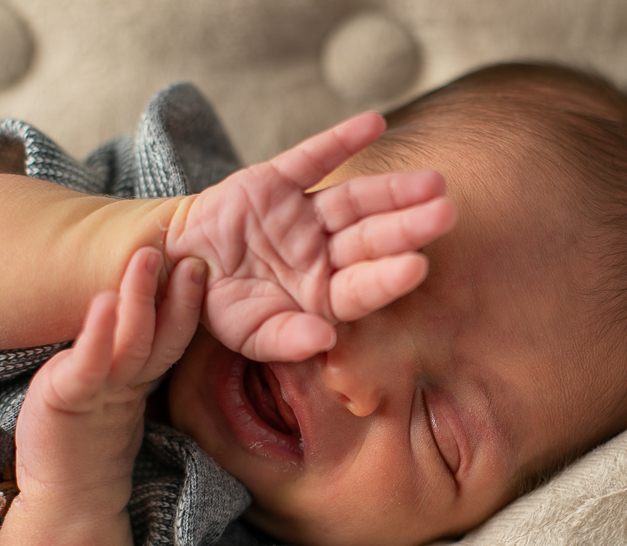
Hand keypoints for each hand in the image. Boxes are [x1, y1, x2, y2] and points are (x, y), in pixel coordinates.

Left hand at [14, 248, 205, 518]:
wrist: (67, 499)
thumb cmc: (84, 445)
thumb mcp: (111, 395)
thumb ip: (128, 362)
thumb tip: (141, 320)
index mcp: (140, 378)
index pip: (173, 337)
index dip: (189, 305)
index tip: (202, 266)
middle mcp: (128, 381)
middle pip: (163, 335)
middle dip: (180, 297)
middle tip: (192, 257)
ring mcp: (101, 389)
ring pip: (131, 341)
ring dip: (140, 299)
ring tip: (147, 259)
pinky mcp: (70, 398)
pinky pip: (89, 362)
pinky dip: (98, 332)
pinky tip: (104, 302)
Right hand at [165, 112, 456, 361]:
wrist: (179, 265)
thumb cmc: (223, 307)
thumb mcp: (250, 333)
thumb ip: (287, 340)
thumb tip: (325, 341)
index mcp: (324, 294)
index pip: (363, 286)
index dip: (388, 277)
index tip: (417, 267)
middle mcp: (323, 253)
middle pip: (372, 238)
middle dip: (409, 226)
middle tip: (447, 213)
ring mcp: (304, 215)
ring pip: (355, 200)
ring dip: (393, 189)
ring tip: (433, 181)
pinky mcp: (278, 180)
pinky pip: (313, 157)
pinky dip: (342, 139)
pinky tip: (375, 123)